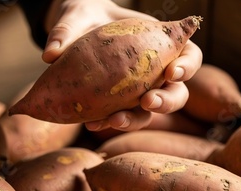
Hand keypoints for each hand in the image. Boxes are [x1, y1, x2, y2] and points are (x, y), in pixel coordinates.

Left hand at [42, 0, 202, 130]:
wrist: (71, 32)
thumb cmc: (85, 17)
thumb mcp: (77, 16)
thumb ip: (67, 31)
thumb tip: (50, 54)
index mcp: (162, 44)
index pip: (190, 56)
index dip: (187, 66)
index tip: (172, 72)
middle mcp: (155, 71)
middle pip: (176, 92)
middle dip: (166, 101)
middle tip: (148, 102)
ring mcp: (137, 90)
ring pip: (149, 112)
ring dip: (136, 119)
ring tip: (115, 120)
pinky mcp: (116, 103)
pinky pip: (119, 116)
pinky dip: (108, 122)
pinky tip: (91, 123)